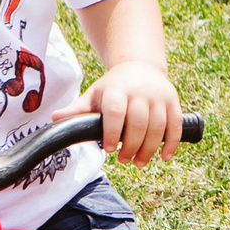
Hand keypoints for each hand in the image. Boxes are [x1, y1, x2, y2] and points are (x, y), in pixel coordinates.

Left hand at [56, 60, 183, 163]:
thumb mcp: (94, 94)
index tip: (109, 149)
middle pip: (139, 123)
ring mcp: (158, 96)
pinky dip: (172, 143)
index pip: (116, 112)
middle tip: (124, 160)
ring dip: (150, 149)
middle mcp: (140, 92)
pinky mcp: (173, 102)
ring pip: (158, 127)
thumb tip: (54, 118)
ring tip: (140, 162)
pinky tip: (165, 157)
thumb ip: (77, 109)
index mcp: (117, 89)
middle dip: (132, 146)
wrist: (140, 66)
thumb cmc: (113, 87)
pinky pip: (176, 125)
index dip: (113, 132)